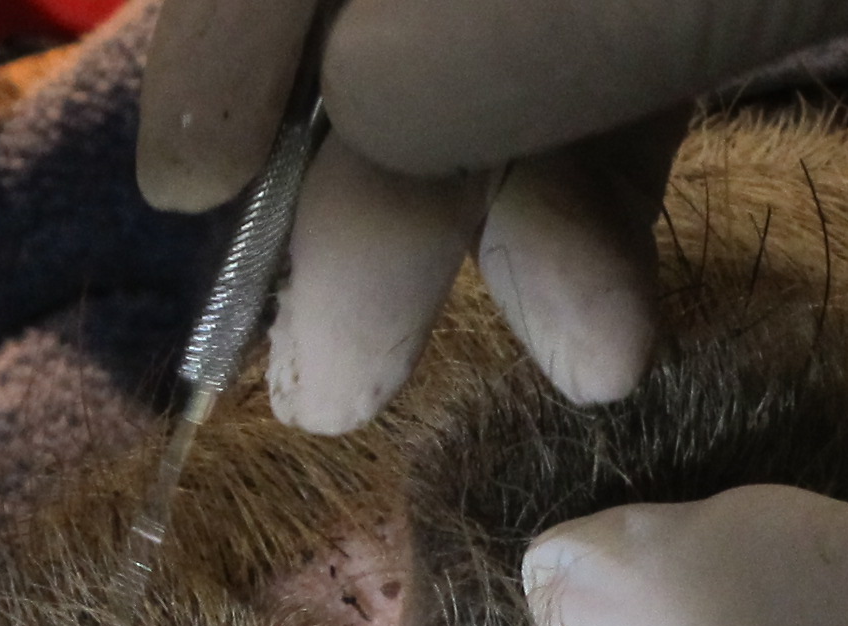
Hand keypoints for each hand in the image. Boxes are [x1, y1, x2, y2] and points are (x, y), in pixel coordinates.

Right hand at [139, 0, 847, 432]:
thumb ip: (554, 25)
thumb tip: (362, 139)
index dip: (246, 18)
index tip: (186, 192)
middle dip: (384, 144)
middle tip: (348, 369)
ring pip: (544, 23)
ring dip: (515, 190)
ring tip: (562, 365)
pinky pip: (661, 43)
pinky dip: (623, 172)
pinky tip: (628, 318)